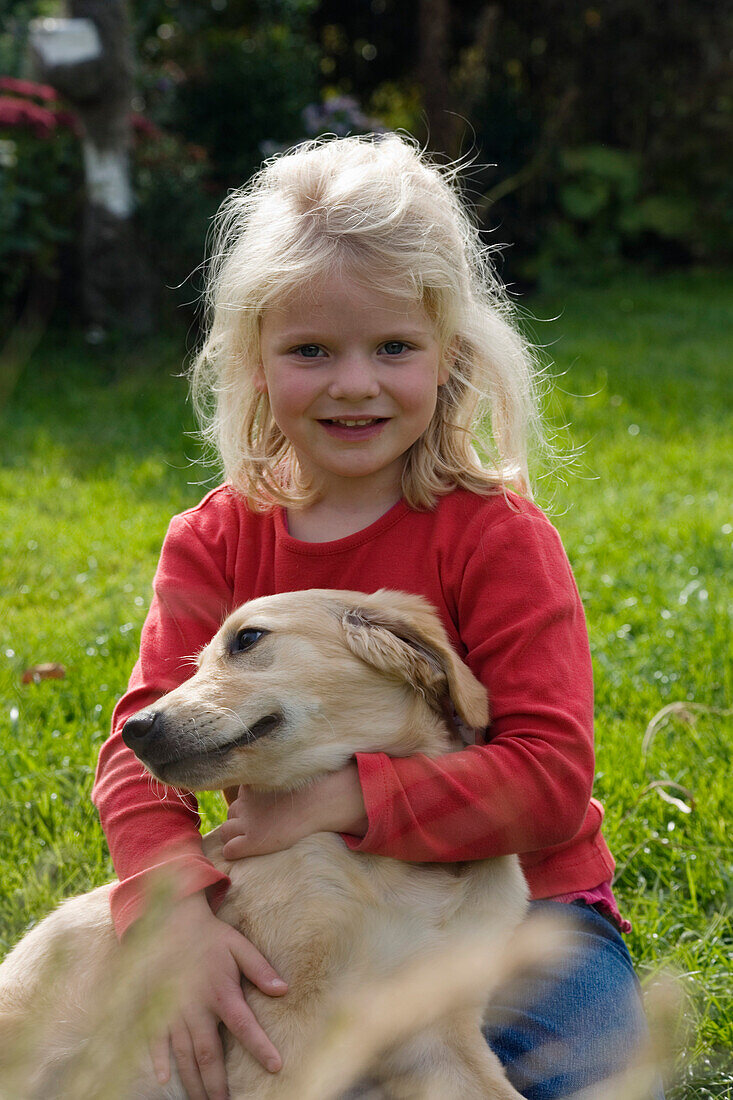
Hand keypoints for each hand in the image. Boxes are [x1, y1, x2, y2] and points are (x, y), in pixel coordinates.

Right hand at [148, 891, 286, 1099]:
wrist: (171, 921)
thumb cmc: (210, 937)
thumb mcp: (239, 945)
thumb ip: (260, 969)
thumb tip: (284, 990)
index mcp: (221, 991)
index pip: (245, 1025)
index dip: (260, 1047)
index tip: (276, 1066)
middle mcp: (196, 1006)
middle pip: (208, 1053)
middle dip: (217, 1083)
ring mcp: (172, 1010)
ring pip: (183, 1054)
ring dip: (193, 1081)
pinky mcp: (155, 1009)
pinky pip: (155, 1041)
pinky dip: (158, 1060)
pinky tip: (163, 1080)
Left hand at [220, 763, 367, 860]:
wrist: (319, 804)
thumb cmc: (311, 791)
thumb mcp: (285, 780)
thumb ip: (270, 783)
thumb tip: (266, 788)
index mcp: (250, 786)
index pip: (236, 799)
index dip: (245, 809)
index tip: (257, 815)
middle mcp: (245, 802)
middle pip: (230, 815)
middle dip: (239, 822)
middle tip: (258, 830)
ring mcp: (247, 821)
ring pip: (225, 832)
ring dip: (235, 836)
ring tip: (254, 841)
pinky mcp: (252, 840)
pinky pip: (230, 850)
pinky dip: (234, 851)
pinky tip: (248, 851)